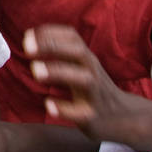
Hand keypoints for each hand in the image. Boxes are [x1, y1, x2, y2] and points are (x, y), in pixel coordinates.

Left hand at [23, 25, 129, 140]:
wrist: (124, 118)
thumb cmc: (94, 88)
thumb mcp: (82, 67)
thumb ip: (62, 54)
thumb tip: (29, 39)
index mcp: (87, 59)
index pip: (72, 37)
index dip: (50, 33)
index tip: (28, 35)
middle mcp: (92, 72)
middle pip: (78, 52)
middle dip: (53, 47)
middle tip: (27, 48)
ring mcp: (95, 94)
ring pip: (82, 78)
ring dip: (58, 72)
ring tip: (36, 72)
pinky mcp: (93, 116)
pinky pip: (80, 112)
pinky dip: (64, 108)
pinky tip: (48, 105)